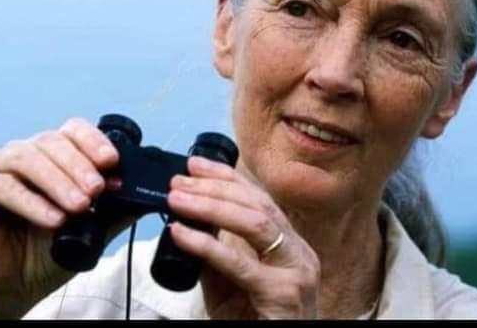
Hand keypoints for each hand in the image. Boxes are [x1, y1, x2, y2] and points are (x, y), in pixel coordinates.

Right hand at [0, 117, 129, 318]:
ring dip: (58, 182)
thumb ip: (116, 209)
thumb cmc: (46, 252)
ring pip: (28, 158)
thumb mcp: (92, 230)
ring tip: (79, 206)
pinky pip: (2, 185)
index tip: (112, 162)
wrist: (10, 286)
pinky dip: (31, 202)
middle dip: (79, 166)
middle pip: (52, 141)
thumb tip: (145, 194)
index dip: (93, 141)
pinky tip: (53, 219)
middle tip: (97, 191)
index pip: (74, 130)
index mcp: (53, 155)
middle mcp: (25, 153)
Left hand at [168, 156, 320, 318]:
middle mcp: (299, 252)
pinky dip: (207, 244)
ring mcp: (297, 272)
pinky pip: (241, 263)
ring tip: (177, 199)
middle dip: (214, 187)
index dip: (227, 177)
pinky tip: (181, 232)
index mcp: (291, 245)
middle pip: (257, 204)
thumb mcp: (233, 285)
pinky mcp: (284, 294)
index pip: (259, 199)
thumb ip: (216, 256)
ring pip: (255, 224)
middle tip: (179, 181)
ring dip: (211, 206)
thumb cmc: (256, 324)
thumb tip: (186, 223)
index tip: (194, 164)